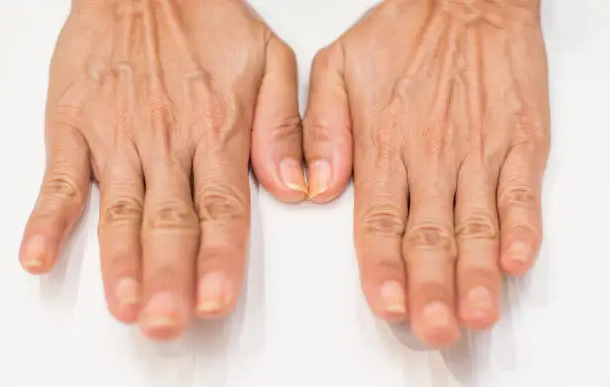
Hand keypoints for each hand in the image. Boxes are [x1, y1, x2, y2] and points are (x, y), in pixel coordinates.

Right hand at [19, 0, 303, 339]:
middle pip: (169, 223)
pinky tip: (39, 256)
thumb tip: (297, 186)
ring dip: (118, 261)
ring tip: (123, 305)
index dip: (219, 260)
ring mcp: (116, 137)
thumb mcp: (269, 61)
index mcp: (216, 131)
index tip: (216, 300)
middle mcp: (166, 142)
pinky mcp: (74, 125)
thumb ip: (281, 127)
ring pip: (119, 211)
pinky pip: (58, 179)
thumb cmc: (207, 22)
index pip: (222, 211)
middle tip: (166, 322)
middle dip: (169, 278)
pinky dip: (47, 219)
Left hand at [304, 0, 548, 346]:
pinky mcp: (519, 141)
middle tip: (434, 327)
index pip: (379, 222)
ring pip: (476, 224)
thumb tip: (312, 186)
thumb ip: (320, 129)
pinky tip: (516, 260)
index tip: (387, 303)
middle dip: (432, 288)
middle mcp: (431, 155)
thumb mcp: (336, 67)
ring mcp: (479, 150)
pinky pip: (522, 192)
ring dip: (477, 272)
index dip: (384, 267)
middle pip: (430, 235)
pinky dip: (522, 228)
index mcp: (385, 143)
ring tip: (476, 311)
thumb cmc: (403, 34)